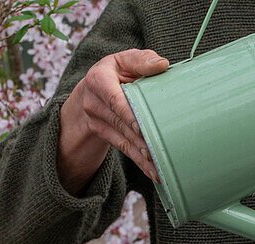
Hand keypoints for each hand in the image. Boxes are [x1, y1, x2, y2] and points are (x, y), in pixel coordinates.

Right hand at [57, 49, 168, 194]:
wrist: (91, 89)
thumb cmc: (117, 71)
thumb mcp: (125, 60)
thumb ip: (142, 60)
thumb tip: (162, 65)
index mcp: (99, 79)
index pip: (114, 99)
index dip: (128, 114)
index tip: (141, 129)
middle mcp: (93, 102)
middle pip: (120, 123)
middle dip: (140, 139)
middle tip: (157, 152)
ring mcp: (96, 120)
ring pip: (123, 139)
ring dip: (142, 155)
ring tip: (160, 167)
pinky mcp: (103, 133)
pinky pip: (123, 149)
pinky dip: (140, 162)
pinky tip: (154, 173)